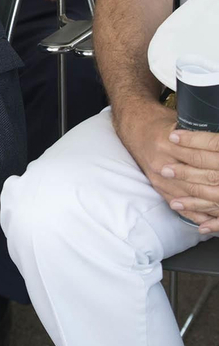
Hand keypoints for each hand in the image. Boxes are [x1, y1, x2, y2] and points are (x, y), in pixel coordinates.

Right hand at [117, 99, 218, 229]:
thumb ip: (202, 138)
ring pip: (189, 195)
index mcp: (170, 142)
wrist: (135, 129)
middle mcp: (163, 161)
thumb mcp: (182, 123)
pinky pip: (177, 204)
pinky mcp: (158, 186)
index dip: (216, 167)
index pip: (202, 158)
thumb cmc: (163, 125)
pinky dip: (193, 213)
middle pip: (199, 178)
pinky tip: (207, 222)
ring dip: (208, 204)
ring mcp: (159, 176)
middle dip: (217, 188)